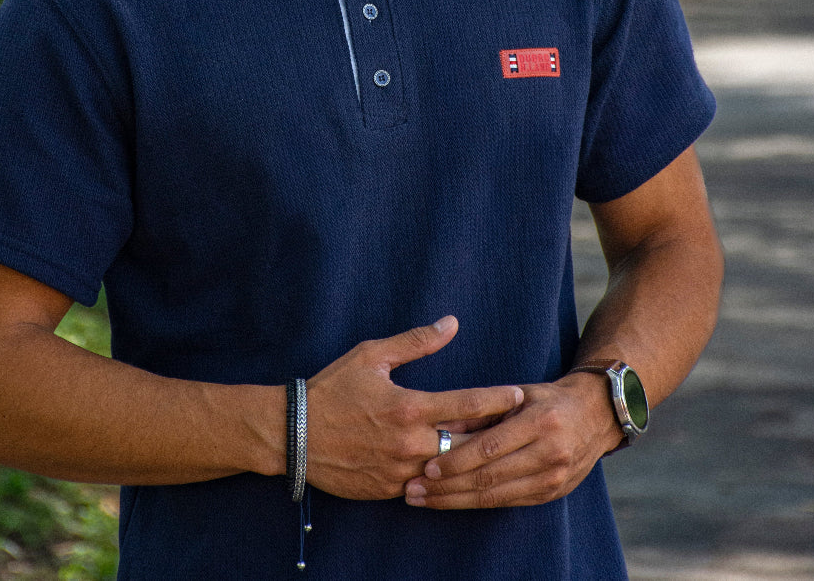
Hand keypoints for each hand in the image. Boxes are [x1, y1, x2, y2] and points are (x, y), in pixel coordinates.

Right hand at [305, 316, 523, 500]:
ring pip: (448, 467)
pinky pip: (424, 485)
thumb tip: (451, 323)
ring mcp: (400, 471)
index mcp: (409, 406)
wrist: (294, 435)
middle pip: (467, 442)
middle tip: (512, 426)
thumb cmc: (332, 388)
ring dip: (466, 458)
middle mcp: (410, 442)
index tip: (520, 395)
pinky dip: (438, 474)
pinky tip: (450, 467)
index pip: (467, 403)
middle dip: (491, 435)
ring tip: (487, 448)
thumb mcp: (372, 355)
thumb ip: (415, 341)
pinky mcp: (388, 490)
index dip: (498, 400)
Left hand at [404, 372, 623, 509]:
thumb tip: (439, 423)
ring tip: (423, 500)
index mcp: (540, 422)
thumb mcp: (517, 394)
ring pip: (495, 496)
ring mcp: (553, 478)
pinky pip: (507, 502)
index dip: (456, 461)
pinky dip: (475, 504)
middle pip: (489, 477)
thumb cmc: (547, 399)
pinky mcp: (550, 493)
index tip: (426, 467)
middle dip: (447, 487)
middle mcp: (549, 453)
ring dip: (454, 501)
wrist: (595, 416)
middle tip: (413, 490)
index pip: (490, 448)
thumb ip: (480, 410)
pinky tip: (451, 502)